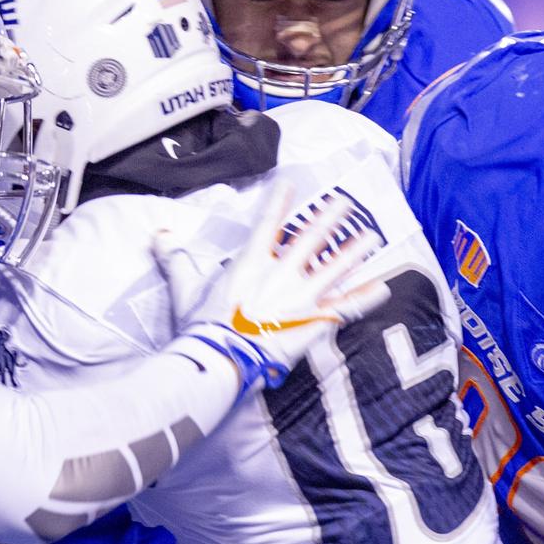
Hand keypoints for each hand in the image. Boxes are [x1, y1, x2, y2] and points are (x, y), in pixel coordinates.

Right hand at [163, 184, 389, 392]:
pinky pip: (345, 308)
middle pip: (310, 239)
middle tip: (345, 202)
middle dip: (328, 218)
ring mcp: (300, 298)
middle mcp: (280, 274)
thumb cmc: (200, 327)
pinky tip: (385, 287)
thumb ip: (175, 259)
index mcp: (249, 264)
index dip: (279, 202)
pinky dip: (366, 298)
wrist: (218, 359)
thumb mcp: (184, 290)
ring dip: (354, 251)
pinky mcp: (313, 323)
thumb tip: (158, 234)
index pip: (266, 224)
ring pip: (334, 268)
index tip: (291, 184)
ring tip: (372, 236)